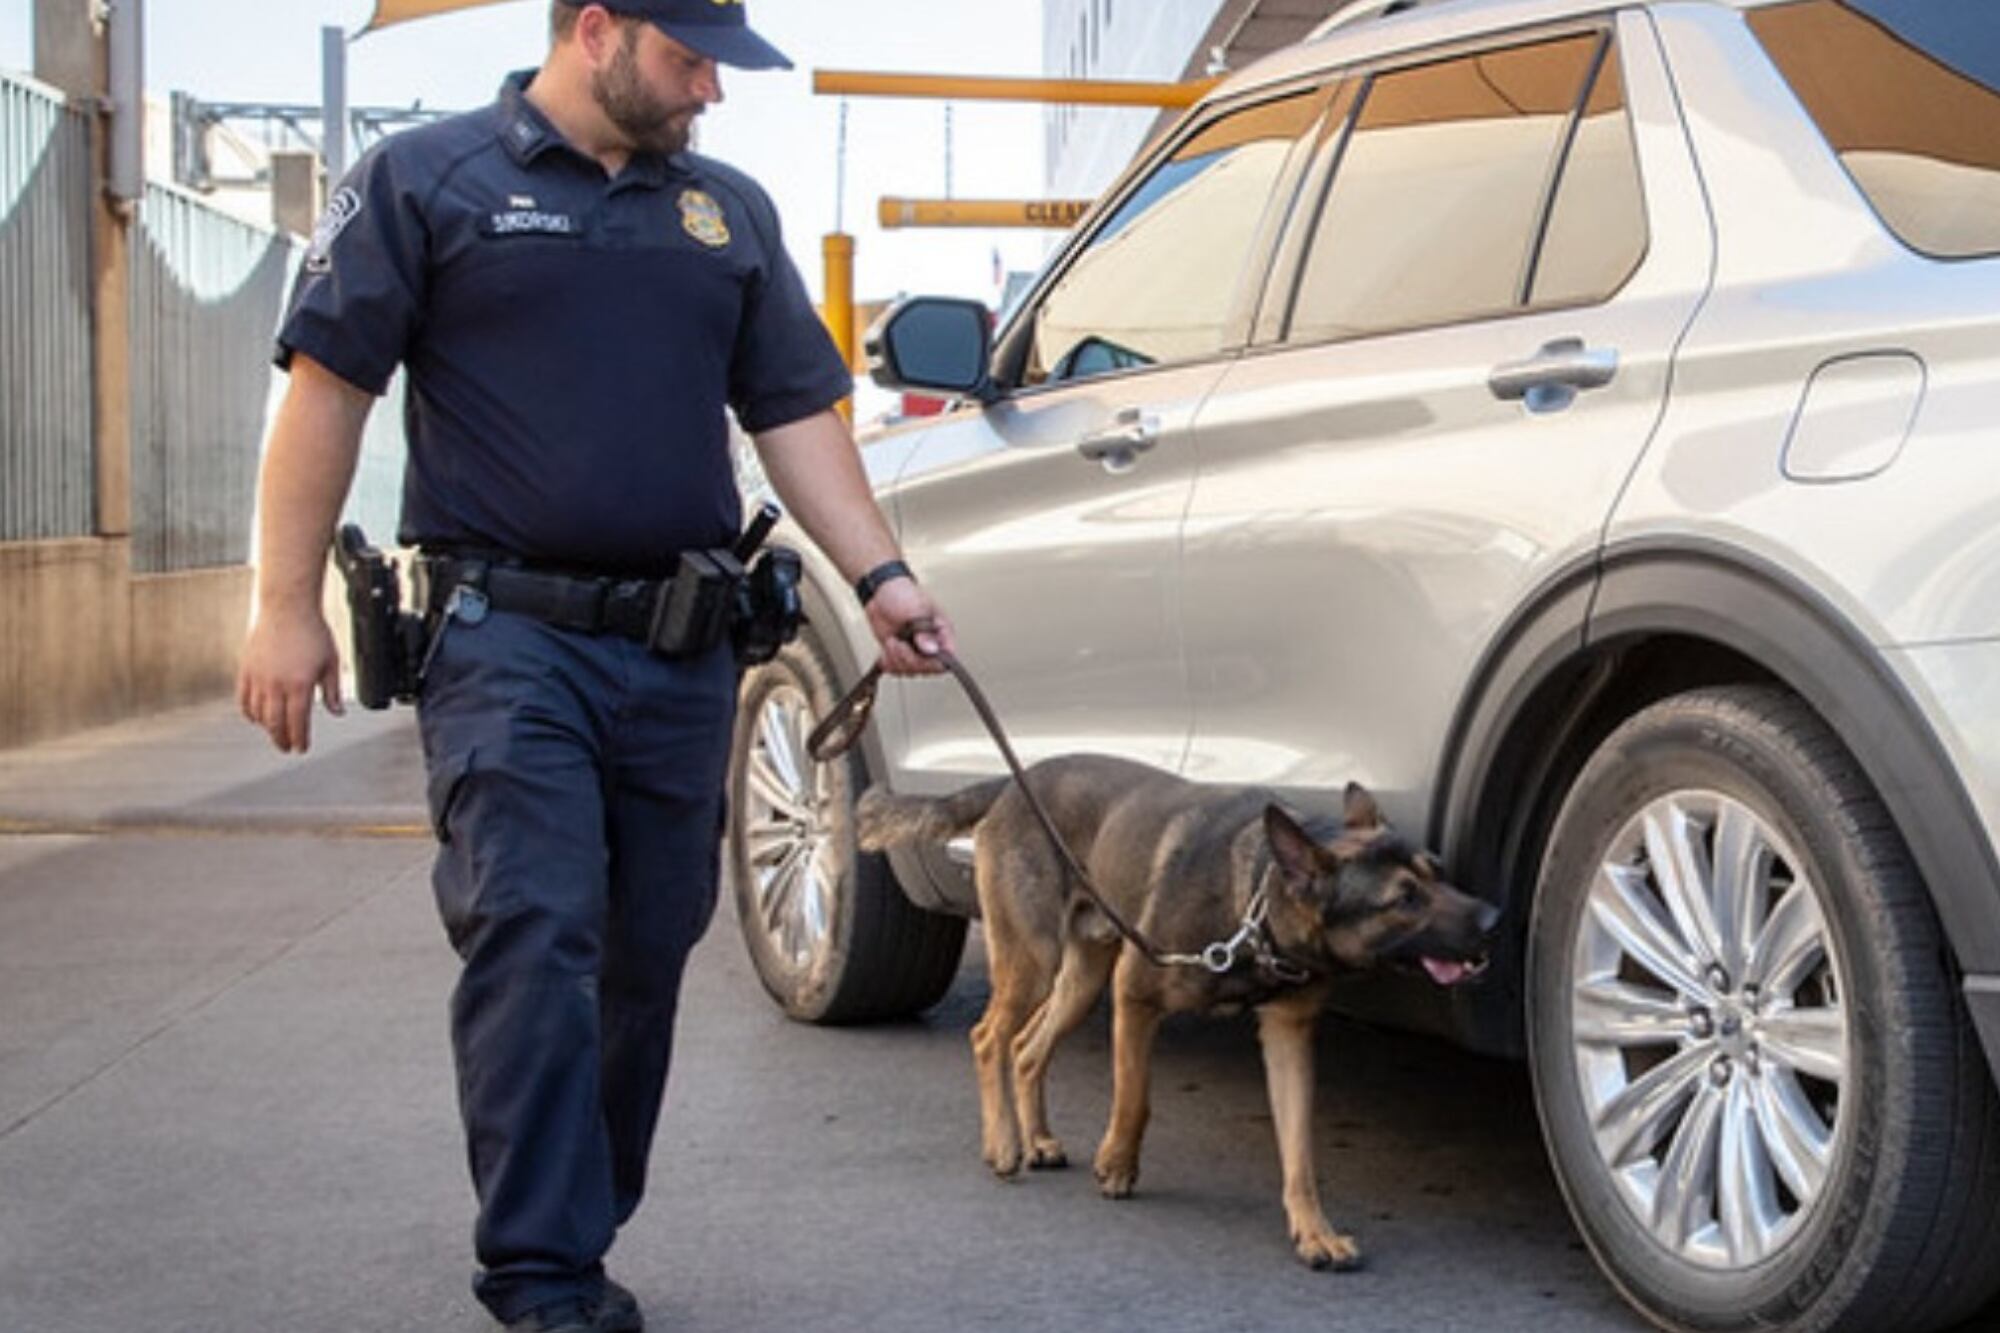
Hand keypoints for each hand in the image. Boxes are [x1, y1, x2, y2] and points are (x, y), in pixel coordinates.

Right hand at [237, 604, 344, 752]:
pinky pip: (243, 698)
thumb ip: (332, 690)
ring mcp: (258, 677)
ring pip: (257, 713)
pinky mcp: (246, 669)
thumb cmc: (312, 631)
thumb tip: (336, 712)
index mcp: (299, 684)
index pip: (298, 722)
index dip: (299, 739)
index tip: (301, 749)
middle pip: (275, 723)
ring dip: (266, 727)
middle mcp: (275, 684)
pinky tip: (256, 717)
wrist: (287, 607)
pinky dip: (249, 712)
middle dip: (281, 739)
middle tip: (287, 748)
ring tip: (275, 732)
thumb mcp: (331, 662)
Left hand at [865, 576, 955, 676]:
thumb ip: (925, 630)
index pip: (947, 658)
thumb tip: (932, 649)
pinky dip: (889, 663)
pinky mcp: (901, 654)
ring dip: (896, 659)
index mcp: (943, 632)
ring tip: (892, 641)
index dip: (931, 661)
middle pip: (927, 669)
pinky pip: (897, 670)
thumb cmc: (902, 593)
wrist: (880, 591)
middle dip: (908, 659)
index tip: (916, 653)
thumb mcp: (916, 608)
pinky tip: (887, 650)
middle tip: (899, 644)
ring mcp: (916, 651)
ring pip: (911, 671)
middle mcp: (932, 644)